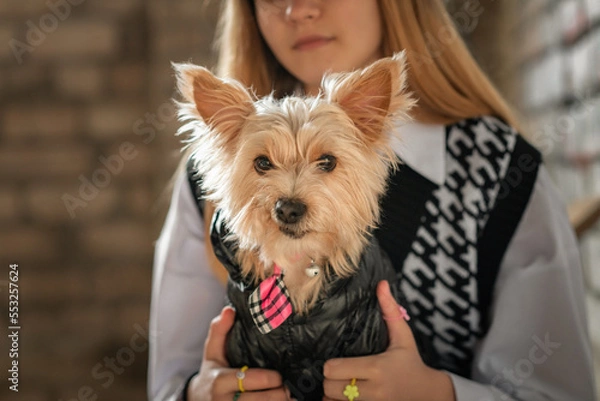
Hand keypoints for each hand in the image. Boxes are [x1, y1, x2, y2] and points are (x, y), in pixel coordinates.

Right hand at [187, 306, 291, 400]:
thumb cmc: (212, 374)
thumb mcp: (212, 353)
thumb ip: (219, 330)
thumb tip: (229, 310)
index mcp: (220, 381)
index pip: (254, 379)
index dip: (273, 377)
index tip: (280, 374)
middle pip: (265, 400)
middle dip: (282, 393)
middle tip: (289, 387)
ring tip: (289, 398)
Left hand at [322, 281, 455, 400]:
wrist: (430, 396)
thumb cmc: (412, 364)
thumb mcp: (403, 337)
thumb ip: (390, 311)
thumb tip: (382, 284)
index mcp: (378, 368)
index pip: (334, 369)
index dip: (330, 365)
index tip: (337, 361)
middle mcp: (374, 391)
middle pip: (330, 388)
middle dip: (330, 381)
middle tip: (337, 374)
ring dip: (332, 396)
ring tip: (341, 387)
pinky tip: (345, 398)